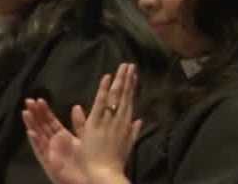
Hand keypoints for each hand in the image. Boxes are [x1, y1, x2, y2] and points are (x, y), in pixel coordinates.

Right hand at [22, 98, 88, 183]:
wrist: (92, 180)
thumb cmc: (89, 161)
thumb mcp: (84, 138)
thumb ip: (79, 124)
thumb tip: (76, 106)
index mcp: (63, 137)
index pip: (50, 121)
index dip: (44, 111)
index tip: (39, 99)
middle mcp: (54, 143)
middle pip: (42, 126)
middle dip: (35, 114)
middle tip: (28, 101)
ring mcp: (50, 153)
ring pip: (38, 136)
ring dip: (31, 124)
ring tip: (25, 112)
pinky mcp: (49, 163)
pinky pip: (41, 151)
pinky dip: (36, 142)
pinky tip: (31, 132)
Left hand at [80, 64, 142, 183]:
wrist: (105, 173)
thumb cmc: (114, 163)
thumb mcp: (127, 147)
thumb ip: (133, 132)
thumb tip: (141, 121)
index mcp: (126, 126)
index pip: (129, 102)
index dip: (132, 87)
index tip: (134, 74)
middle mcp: (120, 120)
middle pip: (125, 96)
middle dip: (128, 79)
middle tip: (130, 65)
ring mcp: (109, 120)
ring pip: (116, 96)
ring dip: (120, 80)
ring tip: (124, 66)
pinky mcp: (97, 122)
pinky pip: (101, 102)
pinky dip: (104, 89)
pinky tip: (107, 77)